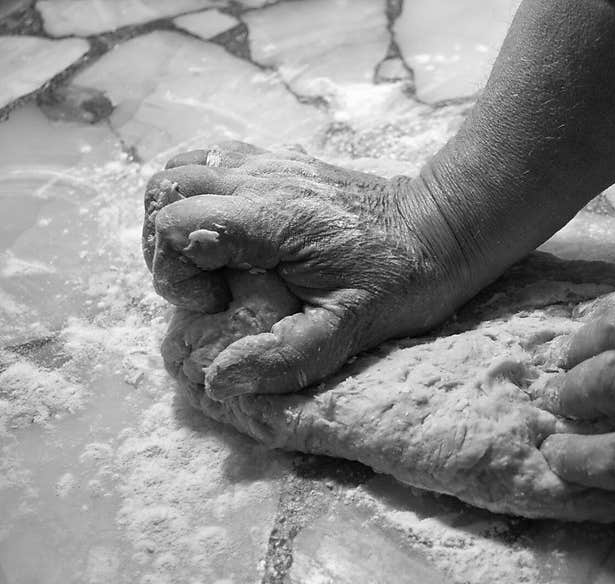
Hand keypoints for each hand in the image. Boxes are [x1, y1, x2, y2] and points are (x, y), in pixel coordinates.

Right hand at [143, 141, 477, 399]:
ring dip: (178, 216)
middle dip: (165, 245)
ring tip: (210, 261)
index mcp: (273, 218)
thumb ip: (286, 357)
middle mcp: (262, 178)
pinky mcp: (279, 163)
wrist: (440, 229)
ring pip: (182, 169)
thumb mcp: (351, 330)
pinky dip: (202, 196)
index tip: (214, 302)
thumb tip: (219, 378)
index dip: (175, 271)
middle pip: (164, 189)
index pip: (175, 222)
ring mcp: (269, 163)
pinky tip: (231, 235)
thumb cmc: (402, 279)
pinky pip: (213, 163)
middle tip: (207, 286)